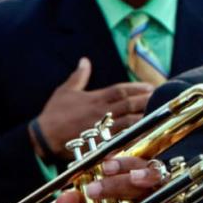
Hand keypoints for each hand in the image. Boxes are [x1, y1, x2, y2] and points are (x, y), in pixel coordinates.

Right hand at [36, 58, 153, 158]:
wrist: (41, 138)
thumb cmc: (53, 114)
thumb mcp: (65, 91)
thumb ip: (79, 76)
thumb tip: (84, 60)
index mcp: (94, 99)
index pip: (120, 90)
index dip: (137, 88)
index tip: (151, 86)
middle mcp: (100, 112)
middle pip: (128, 104)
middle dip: (146, 100)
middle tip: (161, 98)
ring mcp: (100, 128)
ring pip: (128, 121)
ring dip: (144, 117)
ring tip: (159, 113)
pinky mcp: (99, 143)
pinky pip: (120, 139)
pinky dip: (133, 136)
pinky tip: (146, 133)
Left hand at [57, 156, 179, 202]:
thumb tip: (65, 198)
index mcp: (140, 183)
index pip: (136, 163)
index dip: (122, 161)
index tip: (102, 165)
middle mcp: (158, 193)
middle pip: (149, 176)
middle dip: (121, 181)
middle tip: (93, 190)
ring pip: (161, 197)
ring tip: (116, 201)